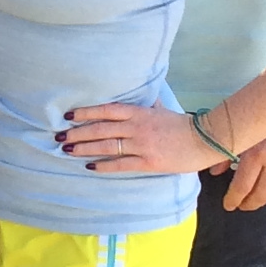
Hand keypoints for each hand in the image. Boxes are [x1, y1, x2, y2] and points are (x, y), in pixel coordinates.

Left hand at [57, 101, 233, 177]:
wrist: (206, 139)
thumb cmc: (183, 125)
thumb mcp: (162, 110)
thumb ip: (146, 106)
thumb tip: (139, 100)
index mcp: (140, 112)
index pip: (107, 110)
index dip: (86, 112)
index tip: (68, 115)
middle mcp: (137, 127)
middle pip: (101, 129)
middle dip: (77, 133)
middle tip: (59, 137)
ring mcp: (142, 145)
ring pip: (107, 145)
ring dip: (85, 148)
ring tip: (67, 150)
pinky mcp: (148, 162)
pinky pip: (121, 164)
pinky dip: (104, 165)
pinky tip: (90, 166)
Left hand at [214, 94, 265, 211]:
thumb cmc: (265, 101)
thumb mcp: (241, 123)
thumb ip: (226, 149)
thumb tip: (214, 171)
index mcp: (257, 152)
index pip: (242, 187)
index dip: (234, 200)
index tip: (228, 205)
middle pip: (263, 195)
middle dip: (250, 204)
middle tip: (242, 205)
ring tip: (260, 194)